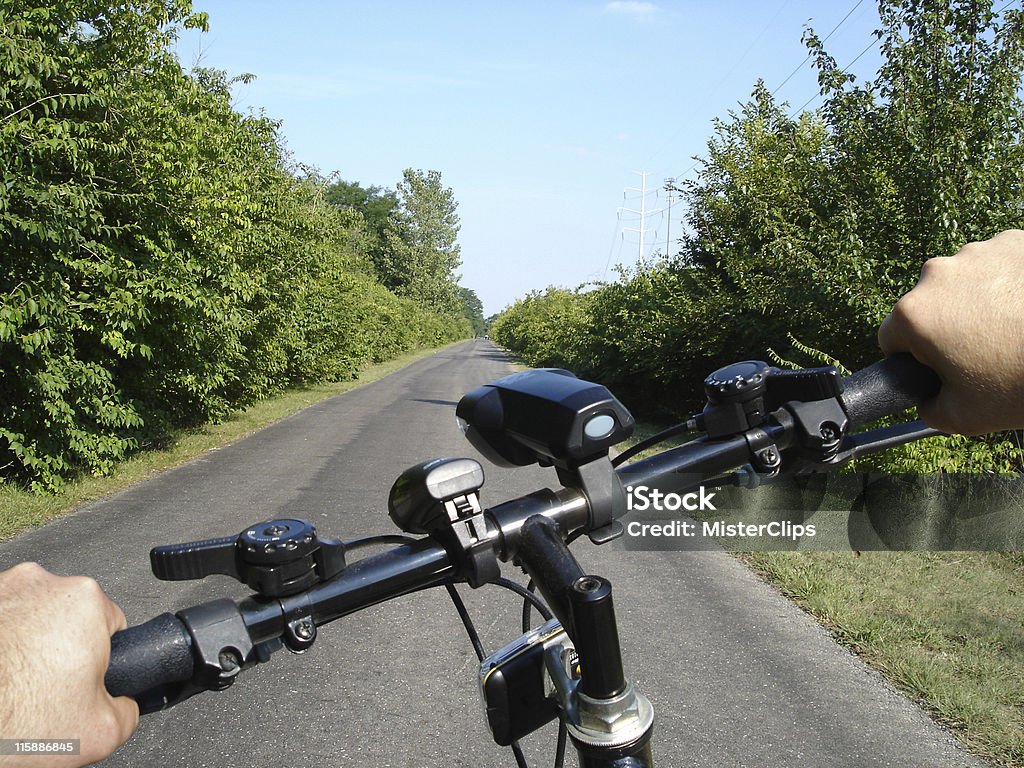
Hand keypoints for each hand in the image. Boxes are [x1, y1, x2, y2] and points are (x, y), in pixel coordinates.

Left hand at [0, 563, 138, 766]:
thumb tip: (126, 705)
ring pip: (30, 618)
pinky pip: (2, 621)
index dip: (99, 658)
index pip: (112, 625)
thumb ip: (129, 711)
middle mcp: (43, 583)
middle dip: (60, 649)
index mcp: (86, 600)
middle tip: (44, 688)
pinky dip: (2, 644)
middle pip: (69, 618)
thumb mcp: (102, 731)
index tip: (80, 679)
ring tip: (13, 682)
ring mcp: (3, 589)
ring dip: (25, 644)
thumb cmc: (13, 717)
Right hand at [878, 229, 1023, 434]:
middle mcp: (938, 273)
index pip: (891, 337)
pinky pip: (1000, 264)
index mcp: (914, 313)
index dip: (914, 357)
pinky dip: (1010, 283)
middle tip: (985, 352)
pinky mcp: (1015, 241)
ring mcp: (979, 252)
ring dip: (979, 302)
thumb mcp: (963, 417)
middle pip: (927, 304)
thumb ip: (928, 408)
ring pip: (965, 282)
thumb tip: (924, 399)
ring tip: (1013, 329)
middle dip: (948, 325)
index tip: (944, 366)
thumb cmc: (1023, 381)